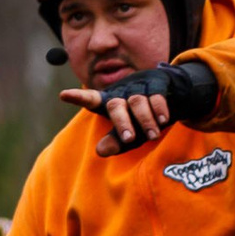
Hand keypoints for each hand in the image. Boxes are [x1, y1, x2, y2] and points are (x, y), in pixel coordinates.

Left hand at [61, 60, 217, 156]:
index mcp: (108, 102)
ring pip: (137, 102)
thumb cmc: (140, 117)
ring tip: (152, 136)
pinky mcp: (156, 83)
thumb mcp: (128, 132)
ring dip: (145, 120)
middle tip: (129, 139)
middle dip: (122, 122)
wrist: (171, 95)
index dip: (79, 97)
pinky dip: (159, 109)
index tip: (63, 95)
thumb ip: (116, 142)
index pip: (91, 99)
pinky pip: (156, 96)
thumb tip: (100, 152)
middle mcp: (120, 92)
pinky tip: (163, 120)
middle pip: (115, 105)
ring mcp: (138, 87)